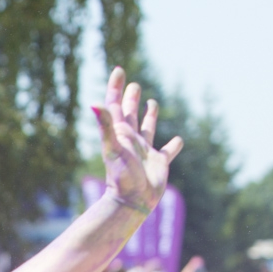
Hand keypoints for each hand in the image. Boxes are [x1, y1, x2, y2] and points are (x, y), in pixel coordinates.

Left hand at [92, 67, 183, 215]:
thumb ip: (105, 125)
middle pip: (129, 114)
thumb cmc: (121, 176)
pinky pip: (168, 151)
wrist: (132, 202)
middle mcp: (131, 140)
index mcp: (119, 134)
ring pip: (148, 128)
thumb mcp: (113, 147)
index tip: (119, 70)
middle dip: (130, 98)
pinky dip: (174, 145)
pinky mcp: (159, 163)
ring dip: (149, 115)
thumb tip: (94, 103)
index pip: (116, 105)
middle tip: (133, 84)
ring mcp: (145, 151)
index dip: (116, 88)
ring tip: (151, 102)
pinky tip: (178, 140)